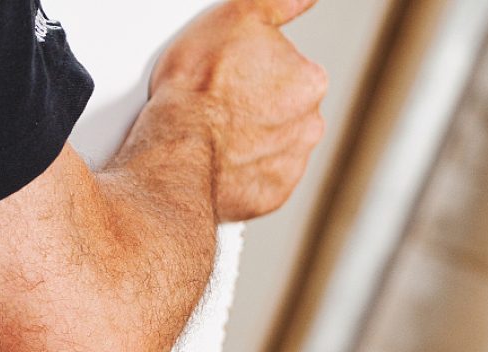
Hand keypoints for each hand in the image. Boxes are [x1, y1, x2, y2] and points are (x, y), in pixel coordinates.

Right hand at [149, 0, 327, 221]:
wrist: (177, 151)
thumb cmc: (199, 88)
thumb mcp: (238, 18)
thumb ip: (280, 5)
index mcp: (310, 82)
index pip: (289, 69)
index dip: (254, 68)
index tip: (229, 71)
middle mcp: (309, 126)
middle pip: (283, 109)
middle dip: (255, 107)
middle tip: (218, 102)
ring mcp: (290, 164)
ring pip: (271, 145)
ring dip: (248, 140)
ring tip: (211, 131)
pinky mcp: (269, 196)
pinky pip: (257, 179)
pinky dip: (239, 171)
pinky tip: (215, 158)